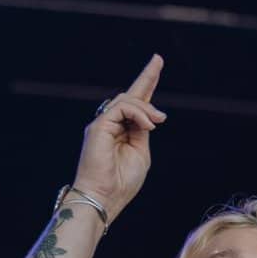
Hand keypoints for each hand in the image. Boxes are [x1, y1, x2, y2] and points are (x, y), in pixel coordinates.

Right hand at [73, 55, 167, 217]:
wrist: (104, 197)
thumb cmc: (121, 182)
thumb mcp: (141, 152)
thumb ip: (142, 131)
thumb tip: (148, 115)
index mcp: (122, 131)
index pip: (135, 104)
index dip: (146, 84)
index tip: (156, 64)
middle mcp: (110, 125)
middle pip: (130, 95)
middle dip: (146, 77)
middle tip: (158, 60)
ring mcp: (102, 124)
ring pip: (127, 100)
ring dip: (147, 108)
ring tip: (158, 120)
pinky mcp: (98, 127)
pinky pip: (121, 108)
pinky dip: (138, 113)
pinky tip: (149, 124)